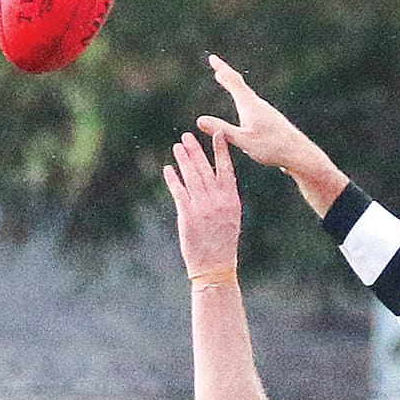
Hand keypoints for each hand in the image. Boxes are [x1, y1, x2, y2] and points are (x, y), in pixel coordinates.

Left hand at [163, 126, 240, 279]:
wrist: (215, 266)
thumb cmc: (223, 242)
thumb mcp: (231, 217)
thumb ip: (223, 196)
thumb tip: (212, 177)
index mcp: (231, 200)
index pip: (226, 169)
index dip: (221, 150)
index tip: (217, 133)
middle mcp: (217, 201)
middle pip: (205, 169)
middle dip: (195, 151)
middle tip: (187, 137)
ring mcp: (202, 208)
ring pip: (191, 177)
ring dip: (183, 160)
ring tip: (177, 147)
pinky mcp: (188, 216)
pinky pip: (179, 192)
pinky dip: (173, 179)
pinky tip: (168, 169)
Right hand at [197, 56, 344, 200]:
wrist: (299, 153)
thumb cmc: (272, 148)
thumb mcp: (243, 140)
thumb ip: (222, 130)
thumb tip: (199, 120)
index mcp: (249, 105)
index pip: (233, 81)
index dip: (222, 69)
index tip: (212, 58)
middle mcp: (258, 104)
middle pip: (239, 85)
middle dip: (226, 76)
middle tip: (216, 67)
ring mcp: (266, 112)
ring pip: (246, 95)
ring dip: (234, 86)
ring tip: (226, 82)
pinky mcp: (271, 121)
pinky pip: (252, 105)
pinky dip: (242, 99)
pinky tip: (244, 108)